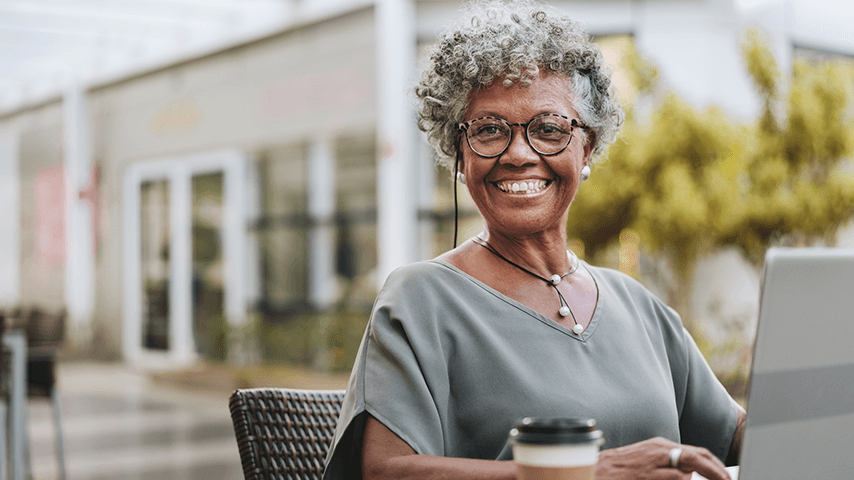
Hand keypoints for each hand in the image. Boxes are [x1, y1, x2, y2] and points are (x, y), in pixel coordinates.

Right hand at [595, 437, 730, 479]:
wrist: (596, 471)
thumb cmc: (621, 468)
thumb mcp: (646, 458)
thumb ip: (668, 461)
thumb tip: (688, 473)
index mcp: (661, 445)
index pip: (698, 453)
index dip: (717, 466)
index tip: (728, 478)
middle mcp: (659, 451)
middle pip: (699, 458)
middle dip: (718, 473)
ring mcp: (653, 465)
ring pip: (686, 474)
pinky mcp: (647, 477)